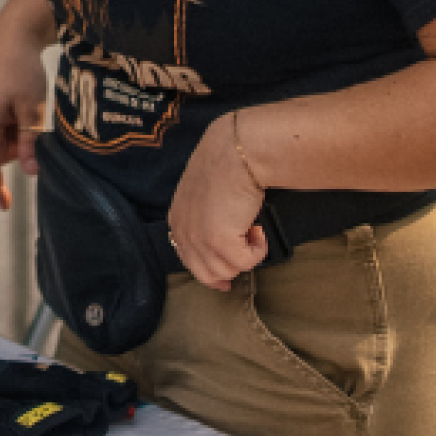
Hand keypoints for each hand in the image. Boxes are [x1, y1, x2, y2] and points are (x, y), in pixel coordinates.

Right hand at [0, 0, 54, 210]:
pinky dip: (8, 125)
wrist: (11, 36)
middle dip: (17, 149)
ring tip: (28, 110)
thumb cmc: (23, 70)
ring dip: (14, 136)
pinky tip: (19, 105)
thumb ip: (30, 143)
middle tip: (35, 126)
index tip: (5, 207)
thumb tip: (32, 171)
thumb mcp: (32, 109)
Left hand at [165, 111, 268, 289]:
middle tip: (248, 250)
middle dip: (230, 268)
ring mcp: (199, 239)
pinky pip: (245, 263)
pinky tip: (258, 229)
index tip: (226, 282)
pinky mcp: (219, 242)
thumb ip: (206, 220)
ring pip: (226, 271)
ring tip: (252, 228)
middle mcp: (183, 233)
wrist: (235, 153)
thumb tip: (223, 246)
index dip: (210, 273)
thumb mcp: (206, 197)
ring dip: (246, 255)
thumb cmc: (227, 166)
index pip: (189, 261)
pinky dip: (258, 251)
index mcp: (177, 221)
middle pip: (206, 274)